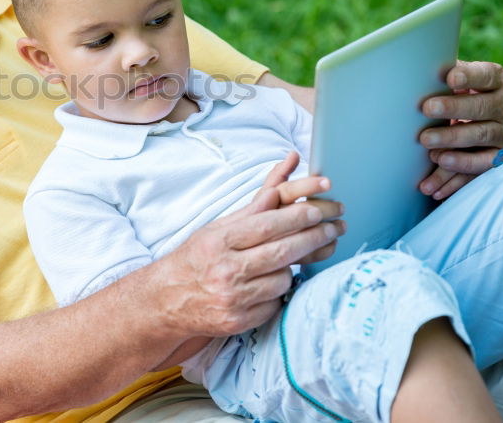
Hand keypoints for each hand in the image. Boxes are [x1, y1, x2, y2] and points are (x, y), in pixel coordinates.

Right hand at [153, 153, 344, 336]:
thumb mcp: (218, 228)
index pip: (268, 225)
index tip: (320, 211)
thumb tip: (282, 180)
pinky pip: (276, 304)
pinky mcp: (239, 322)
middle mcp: (226, 269)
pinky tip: (270, 285)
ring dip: (292, 268)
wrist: (166, 300)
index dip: (299, 217)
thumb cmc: (197, 257)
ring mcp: (233, 298)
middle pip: (284, 252)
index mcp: (220, 241)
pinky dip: (277, 293)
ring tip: (289, 260)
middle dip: (315, 237)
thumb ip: (253, 208)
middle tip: (335, 227)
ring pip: (284, 279)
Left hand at [419, 60, 502, 199]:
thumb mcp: (451, 82)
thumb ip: (441, 76)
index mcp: (495, 81)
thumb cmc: (452, 94)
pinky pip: (478, 167)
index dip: (470, 76)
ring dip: (453, 140)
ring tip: (428, 143)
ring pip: (481, 136)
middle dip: (454, 108)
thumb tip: (414, 71)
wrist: (471, 122)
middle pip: (483, 107)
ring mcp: (502, 133)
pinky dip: (456, 175)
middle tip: (426, 108)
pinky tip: (435, 178)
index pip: (487, 75)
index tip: (450, 77)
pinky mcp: (497, 158)